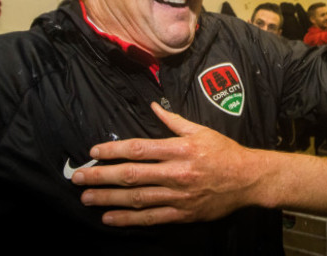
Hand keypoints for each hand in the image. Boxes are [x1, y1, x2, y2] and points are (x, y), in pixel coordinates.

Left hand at [72, 102, 260, 225]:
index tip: (94, 152)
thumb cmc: (225, 152)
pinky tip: (110, 218)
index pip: (139, 149)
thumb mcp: (201, 131)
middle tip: (78, 178)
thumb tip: (154, 106)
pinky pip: (151, 218)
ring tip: (87, 198)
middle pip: (132, 175)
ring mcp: (179, 195)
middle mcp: (176, 172)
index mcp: (180, 149)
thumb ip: (174, 121)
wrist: (248, 179)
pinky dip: (129, 219)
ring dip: (109, 198)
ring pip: (137, 198)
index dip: (113, 151)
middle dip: (101, 176)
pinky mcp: (183, 213)